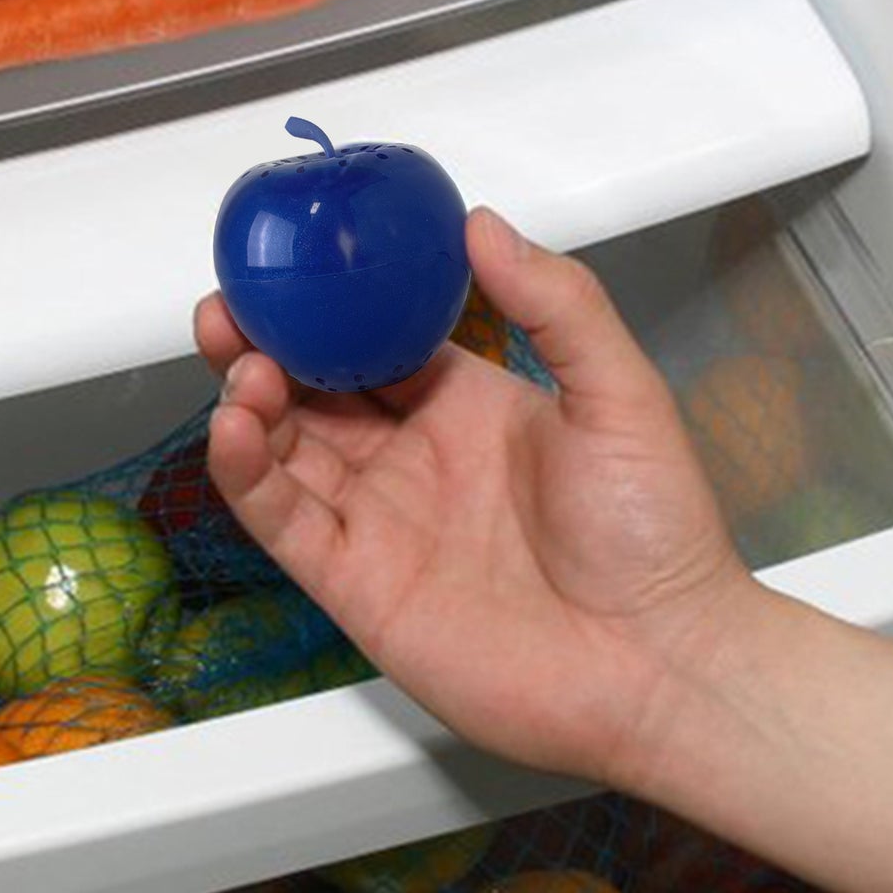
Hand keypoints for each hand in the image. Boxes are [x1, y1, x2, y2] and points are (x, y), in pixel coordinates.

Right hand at [196, 206, 755, 788]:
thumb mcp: (619, 392)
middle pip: (312, 388)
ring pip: (285, 448)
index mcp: (467, 404)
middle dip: (263, 344)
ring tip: (239, 364)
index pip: (373, 340)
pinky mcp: (357, 583)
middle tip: (231, 309)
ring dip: (249, 401)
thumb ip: (556, 303)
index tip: (289, 264)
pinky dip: (246, 475)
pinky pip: (284, 521)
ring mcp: (381, 521)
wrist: (661, 667)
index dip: (325, 305)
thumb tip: (483, 225)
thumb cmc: (657, 537)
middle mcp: (414, 457)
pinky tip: (234, 431)